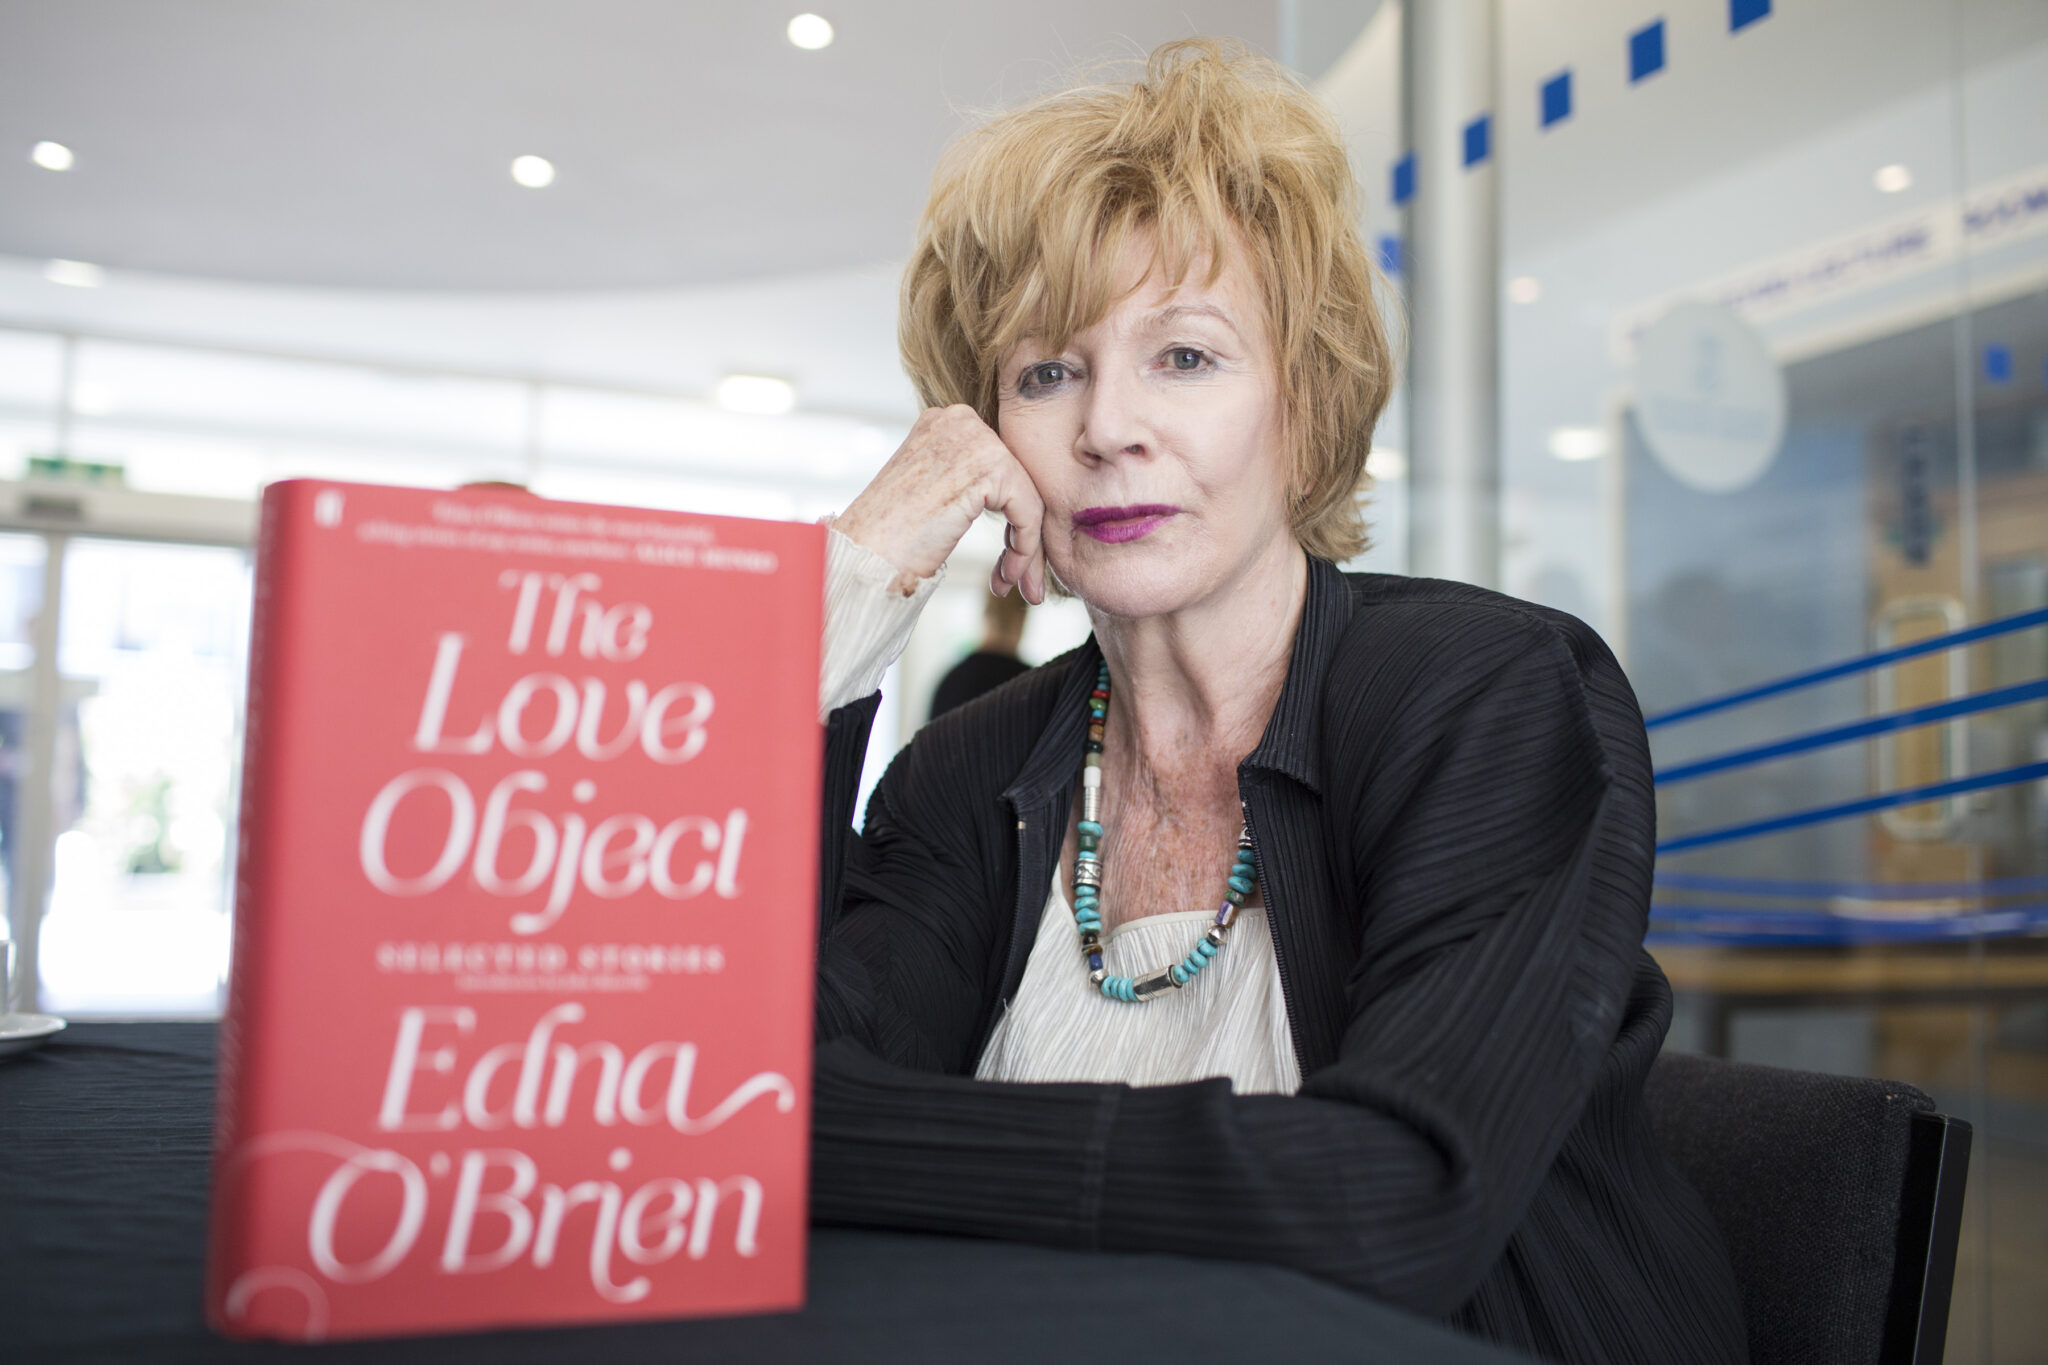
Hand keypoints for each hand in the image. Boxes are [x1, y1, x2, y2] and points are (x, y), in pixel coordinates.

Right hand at [834, 405, 1046, 602]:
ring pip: (1027, 498)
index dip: (1008, 515)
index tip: (1006, 557)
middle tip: (1016, 576)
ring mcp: (976, 439)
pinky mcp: (991, 467)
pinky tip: (1006, 575)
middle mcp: (960, 419)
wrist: (865, 555)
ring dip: (1024, 549)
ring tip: (1009, 581)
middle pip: (1016, 480)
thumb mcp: (929, 491)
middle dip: (1021, 533)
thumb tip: (1005, 494)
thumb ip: (963, 479)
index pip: (998, 466)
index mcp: (943, 422)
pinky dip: (1024, 549)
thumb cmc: (888, 536)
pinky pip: (1029, 511)